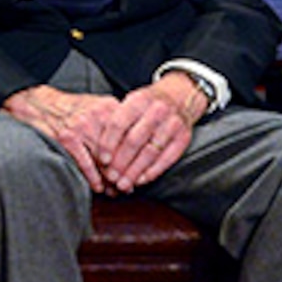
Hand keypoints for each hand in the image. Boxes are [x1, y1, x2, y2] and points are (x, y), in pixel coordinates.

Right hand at [1, 84, 124, 192]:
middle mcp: (99, 115)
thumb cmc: (70, 108)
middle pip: (120, 150)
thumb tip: (135, 142)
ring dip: (111, 180)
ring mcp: (82, 127)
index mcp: (110, 107)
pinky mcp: (67, 138)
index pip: (130, 136)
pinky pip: (85, 163)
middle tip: (129, 186)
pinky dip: (93, 178)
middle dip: (125, 172)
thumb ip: (115, 120)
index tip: (139, 172)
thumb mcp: (98, 105)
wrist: (40, 104)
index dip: (136, 158)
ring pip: (104, 160)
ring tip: (115, 191)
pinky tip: (98, 187)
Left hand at [96, 73, 203, 192]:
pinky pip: (167, 159)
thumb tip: (98, 153)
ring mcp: (173, 124)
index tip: (102, 160)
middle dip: (120, 162)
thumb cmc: (147, 105)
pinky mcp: (184, 137)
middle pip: (134, 141)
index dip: (108, 144)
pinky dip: (152, 172)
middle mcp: (157, 111)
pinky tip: (140, 180)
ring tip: (123, 184)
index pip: (118, 124)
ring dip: (134, 171)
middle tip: (110, 177)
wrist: (180, 96)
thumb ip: (115, 123)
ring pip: (150, 152)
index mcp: (138, 100)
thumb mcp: (130, 104)